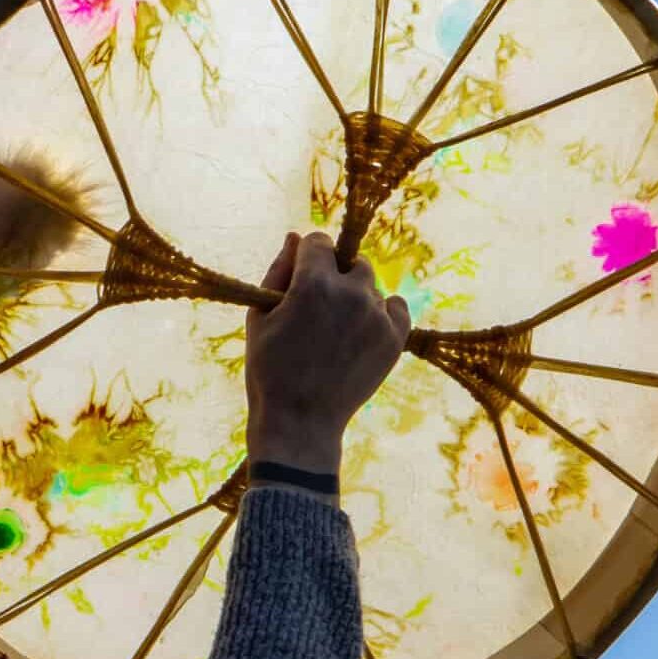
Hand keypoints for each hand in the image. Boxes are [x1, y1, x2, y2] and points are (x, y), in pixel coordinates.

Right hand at [244, 232, 409, 477]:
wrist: (300, 421)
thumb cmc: (269, 368)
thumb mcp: (260, 317)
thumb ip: (278, 271)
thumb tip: (295, 237)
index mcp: (313, 283)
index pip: (319, 241)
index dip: (307, 258)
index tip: (300, 279)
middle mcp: (351, 293)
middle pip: (353, 261)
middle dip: (336, 275)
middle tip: (320, 308)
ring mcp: (377, 316)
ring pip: (372, 286)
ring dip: (357, 297)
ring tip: (338, 330)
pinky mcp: (395, 338)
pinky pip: (398, 307)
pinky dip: (383, 313)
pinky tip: (362, 330)